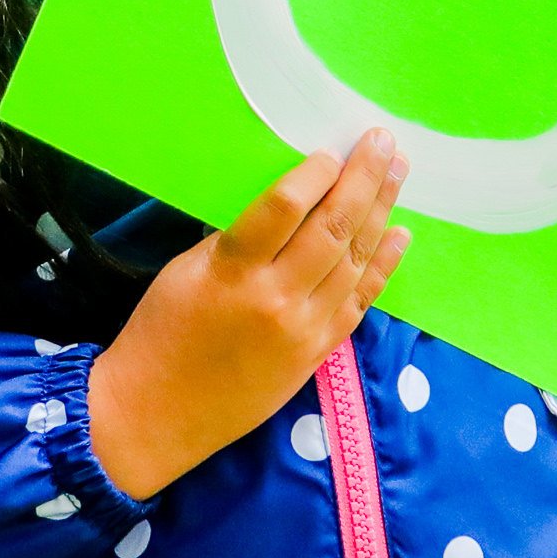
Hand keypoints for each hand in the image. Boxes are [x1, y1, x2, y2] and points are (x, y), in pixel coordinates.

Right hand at [86, 130, 409, 499]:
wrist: (156, 416)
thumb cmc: (160, 334)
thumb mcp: (184, 272)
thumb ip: (237, 240)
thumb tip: (285, 206)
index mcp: (233, 271)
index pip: (285, 207)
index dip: (315, 173)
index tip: (331, 149)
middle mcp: (275, 299)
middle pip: (333, 227)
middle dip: (364, 178)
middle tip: (384, 141)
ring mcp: (302, 330)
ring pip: (354, 260)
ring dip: (381, 212)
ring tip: (399, 172)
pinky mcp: (315, 355)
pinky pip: (358, 302)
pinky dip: (382, 266)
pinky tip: (400, 234)